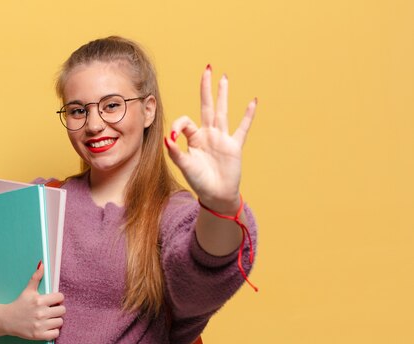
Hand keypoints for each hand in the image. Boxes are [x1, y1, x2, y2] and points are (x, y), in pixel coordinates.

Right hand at [3, 262, 65, 340]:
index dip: (57, 298)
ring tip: (49, 318)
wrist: (7, 320)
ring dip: (56, 320)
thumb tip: (42, 264)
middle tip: (50, 310)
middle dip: (57, 309)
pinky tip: (47, 326)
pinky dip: (53, 331)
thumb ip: (36, 277)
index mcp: (39, 300)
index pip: (60, 297)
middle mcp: (41, 313)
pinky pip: (55, 333)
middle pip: (62, 310)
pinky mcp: (39, 335)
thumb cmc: (19, 304)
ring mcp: (40, 325)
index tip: (53, 300)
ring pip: (60, 322)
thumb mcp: (27, 290)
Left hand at [165, 66, 256, 213]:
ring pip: (222, 111)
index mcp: (194, 138)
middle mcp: (208, 134)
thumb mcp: (185, 166)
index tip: (173, 136)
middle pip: (207, 106)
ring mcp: (222, 138)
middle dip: (206, 88)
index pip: (185, 121)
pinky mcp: (234, 145)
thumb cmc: (199, 181)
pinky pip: (242, 128)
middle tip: (207, 69)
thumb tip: (168, 138)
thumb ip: (176, 152)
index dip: (178, 125)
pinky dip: (247, 116)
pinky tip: (253, 101)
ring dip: (223, 94)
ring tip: (224, 77)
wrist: (216, 195)